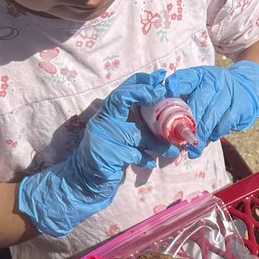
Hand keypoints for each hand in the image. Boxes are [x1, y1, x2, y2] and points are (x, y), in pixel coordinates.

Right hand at [17, 71, 168, 237]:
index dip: (141, 82)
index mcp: (106, 114)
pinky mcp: (109, 155)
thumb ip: (133, 123)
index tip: (159, 78)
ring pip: (137, 133)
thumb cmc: (109, 156)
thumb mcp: (120, 135)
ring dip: (158, 143)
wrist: (86, 180)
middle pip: (122, 99)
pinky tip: (150, 163)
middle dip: (143, 93)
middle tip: (162, 93)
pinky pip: (135, 154)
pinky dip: (146, 160)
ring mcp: (104, 137)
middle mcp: (103, 121)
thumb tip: (161, 112)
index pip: (122, 91)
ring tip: (172, 150)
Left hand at [163, 61, 258, 158]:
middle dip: (188, 123)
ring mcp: (229, 95)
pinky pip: (224, 126)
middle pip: (199, 104)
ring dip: (201, 135)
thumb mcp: (199, 84)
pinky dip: (215, 134)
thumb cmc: (216, 90)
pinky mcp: (240, 109)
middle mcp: (216, 82)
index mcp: (202, 75)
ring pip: (211, 119)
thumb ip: (181, 89)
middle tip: (180, 138)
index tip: (168, 95)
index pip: (187, 78)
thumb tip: (163, 97)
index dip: (176, 86)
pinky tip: (209, 139)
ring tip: (193, 148)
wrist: (246, 89)